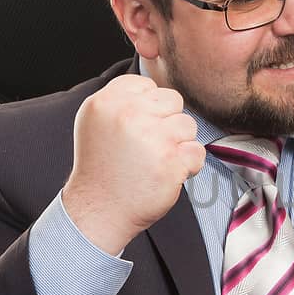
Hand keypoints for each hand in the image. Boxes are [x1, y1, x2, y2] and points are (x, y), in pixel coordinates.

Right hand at [62, 75, 204, 253]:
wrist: (99, 210)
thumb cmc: (101, 169)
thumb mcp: (96, 122)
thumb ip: (121, 100)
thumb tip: (154, 90)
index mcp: (107, 101)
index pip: (148, 85)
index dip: (150, 109)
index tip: (138, 128)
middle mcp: (128, 114)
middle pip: (173, 100)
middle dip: (167, 123)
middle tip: (149, 146)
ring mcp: (151, 136)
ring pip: (188, 125)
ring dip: (179, 144)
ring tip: (157, 161)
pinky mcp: (171, 160)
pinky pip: (197, 152)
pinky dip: (188, 166)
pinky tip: (166, 174)